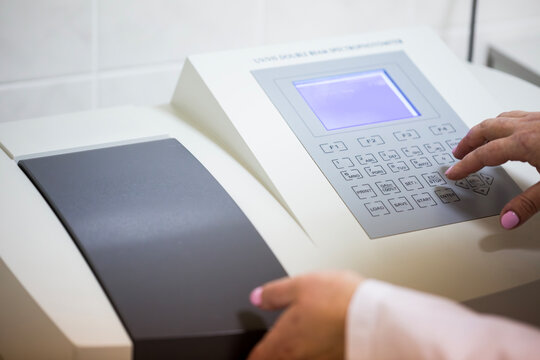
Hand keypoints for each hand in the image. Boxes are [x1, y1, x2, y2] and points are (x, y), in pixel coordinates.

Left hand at [247, 271, 362, 359]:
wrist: (376, 317)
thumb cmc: (338, 301)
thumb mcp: (298, 285)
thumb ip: (273, 294)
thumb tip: (257, 297)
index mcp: (283, 342)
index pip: (257, 358)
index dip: (253, 354)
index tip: (252, 351)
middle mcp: (300, 359)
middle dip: (273, 354)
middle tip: (271, 346)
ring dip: (297, 352)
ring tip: (300, 338)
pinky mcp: (339, 359)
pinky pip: (320, 358)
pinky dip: (317, 351)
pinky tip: (322, 338)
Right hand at [446, 111, 539, 228]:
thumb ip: (528, 204)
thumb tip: (508, 219)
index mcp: (524, 142)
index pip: (484, 154)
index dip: (465, 165)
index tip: (453, 172)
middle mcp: (528, 126)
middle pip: (486, 129)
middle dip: (468, 142)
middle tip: (458, 153)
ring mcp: (538, 119)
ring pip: (501, 119)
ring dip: (484, 130)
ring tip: (478, 140)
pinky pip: (516, 116)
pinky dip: (503, 124)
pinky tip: (509, 131)